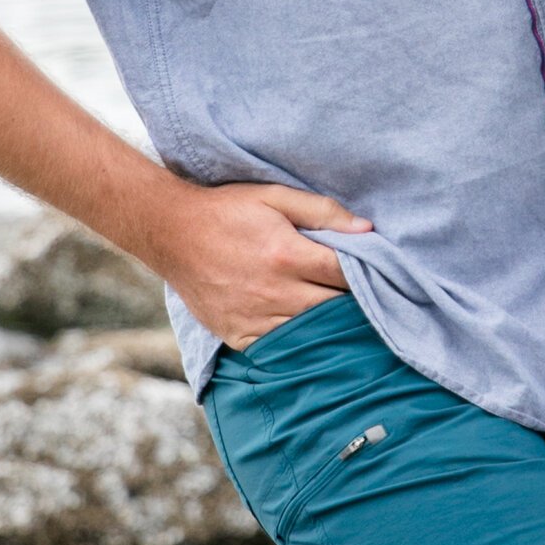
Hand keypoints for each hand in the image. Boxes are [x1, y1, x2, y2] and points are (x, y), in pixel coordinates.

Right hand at [152, 179, 369, 349]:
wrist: (172, 233)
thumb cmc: (227, 211)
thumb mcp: (274, 197)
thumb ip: (323, 211)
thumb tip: (368, 230)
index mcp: (287, 254)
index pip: (345, 274)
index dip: (366, 273)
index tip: (372, 271)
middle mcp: (274, 291)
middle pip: (334, 307)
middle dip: (352, 301)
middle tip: (363, 295)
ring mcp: (255, 318)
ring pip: (311, 332)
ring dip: (328, 324)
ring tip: (338, 314)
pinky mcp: (238, 335)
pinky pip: (280, 348)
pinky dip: (297, 342)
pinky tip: (306, 332)